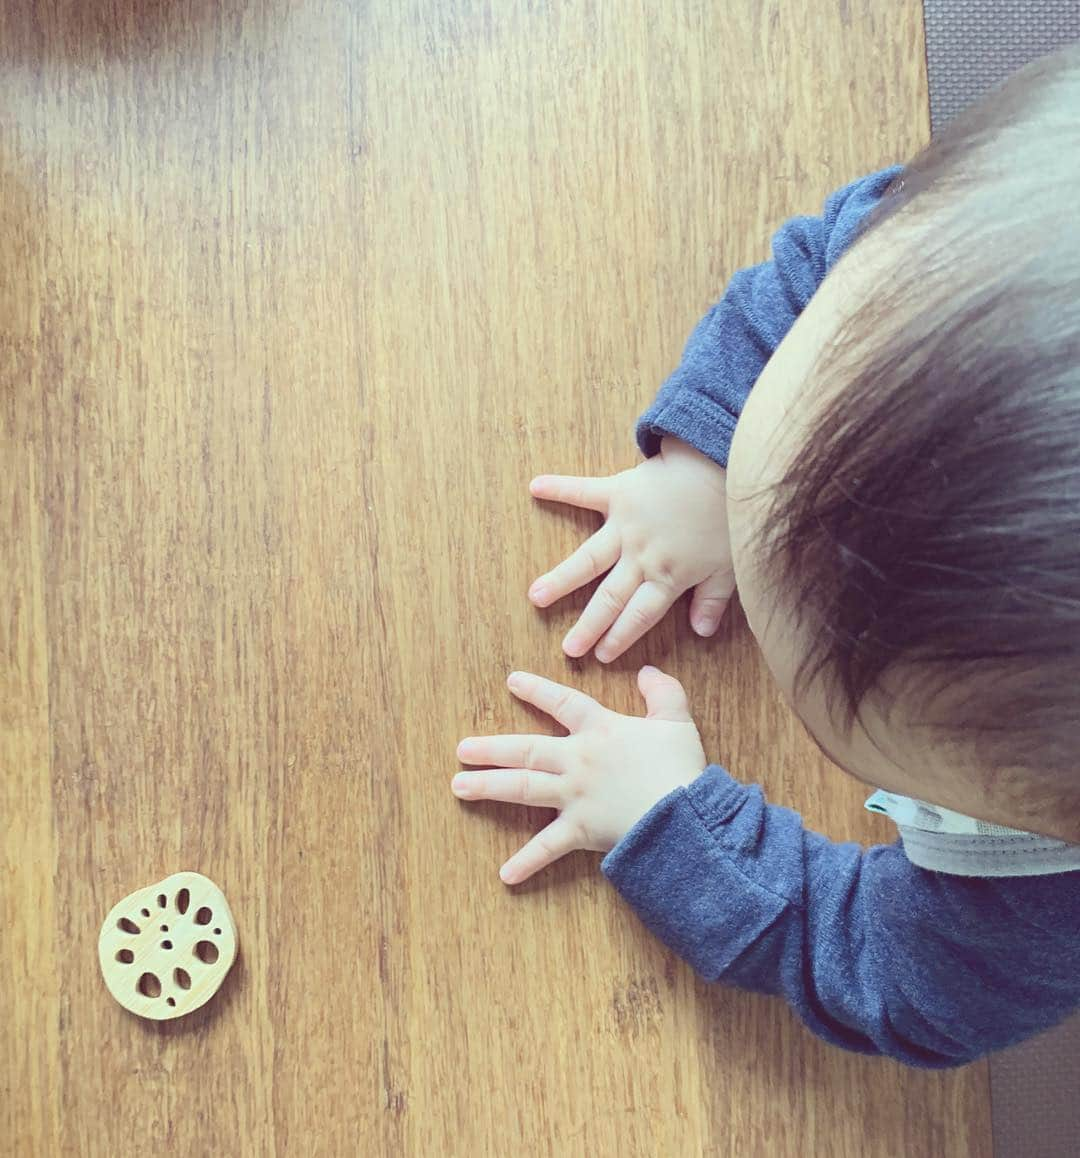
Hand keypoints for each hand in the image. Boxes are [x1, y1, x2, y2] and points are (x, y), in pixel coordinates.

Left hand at [452, 667, 706, 883]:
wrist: (684, 812)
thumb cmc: (680, 766)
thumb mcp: (676, 719)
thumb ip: (663, 691)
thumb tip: (646, 671)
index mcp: (599, 729)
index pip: (562, 704)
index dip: (537, 691)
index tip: (511, 681)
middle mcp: (577, 760)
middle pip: (526, 750)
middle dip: (491, 748)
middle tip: (461, 749)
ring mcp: (573, 796)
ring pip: (522, 788)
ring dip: (488, 787)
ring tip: (459, 786)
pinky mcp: (579, 830)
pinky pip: (548, 847)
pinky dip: (527, 861)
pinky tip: (505, 874)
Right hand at [528, 437, 733, 661]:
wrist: (724, 467)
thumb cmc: (729, 518)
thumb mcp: (728, 567)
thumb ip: (712, 601)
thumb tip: (702, 632)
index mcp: (668, 576)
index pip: (640, 616)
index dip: (621, 637)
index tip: (601, 656)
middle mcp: (641, 556)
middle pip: (610, 598)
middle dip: (588, 626)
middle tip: (567, 648)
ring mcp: (626, 526)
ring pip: (588, 559)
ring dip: (561, 579)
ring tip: (536, 596)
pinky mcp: (619, 492)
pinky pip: (585, 491)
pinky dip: (560, 489)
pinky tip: (535, 488)